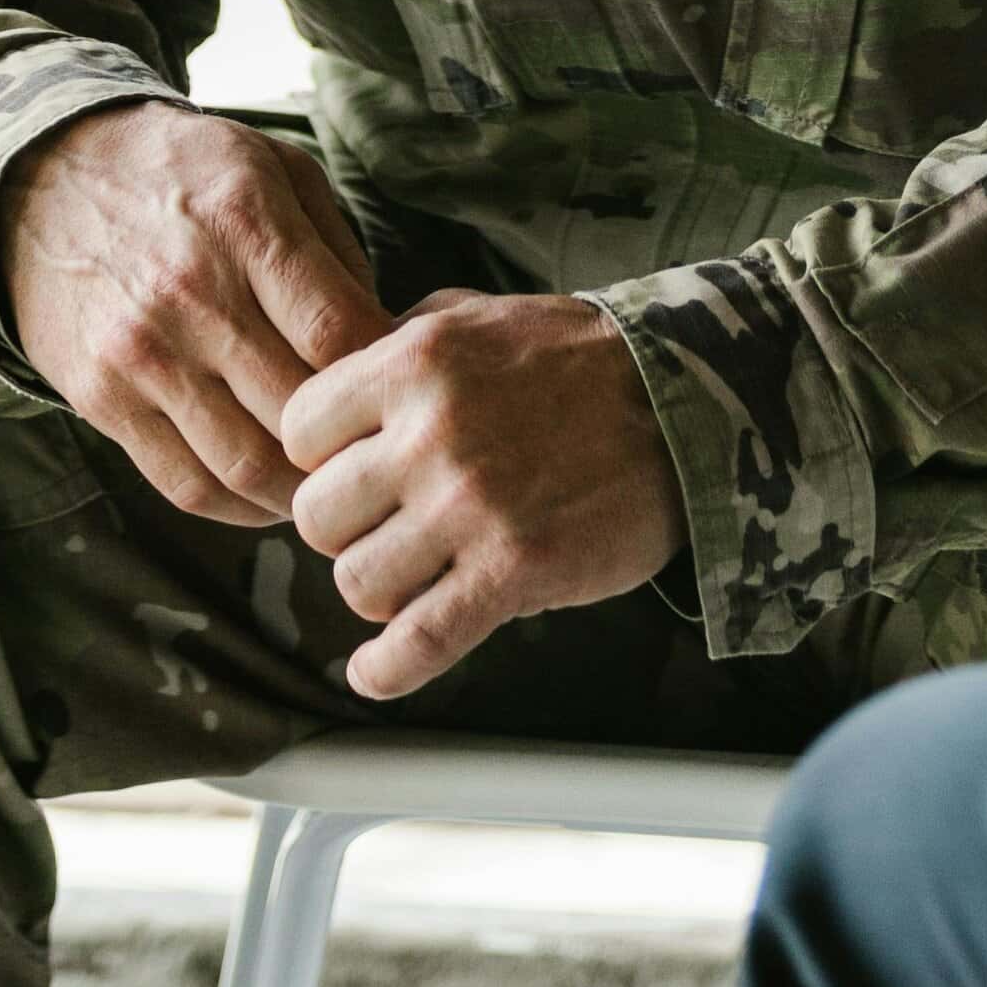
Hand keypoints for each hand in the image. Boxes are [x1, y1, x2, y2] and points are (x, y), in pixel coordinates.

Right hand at [4, 103, 391, 524]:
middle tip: (379, 449)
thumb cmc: (182, 172)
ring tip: (334, 485)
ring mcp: (141, 354)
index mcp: (246, 225)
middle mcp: (191, 295)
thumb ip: (335, 251)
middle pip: (298, 409)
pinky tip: (270, 496)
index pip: (338, 332)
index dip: (384, 374)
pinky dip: (239, 509)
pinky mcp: (100, 398)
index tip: (402, 385)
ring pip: (245, 464)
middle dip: (352, 440)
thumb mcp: (273, 166)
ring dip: (302, 492)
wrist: (43, 179)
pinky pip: (184, 483)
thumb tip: (384, 342)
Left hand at [281, 289, 684, 700]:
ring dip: (380, 588)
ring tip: (414, 576)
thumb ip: (399, 341)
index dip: (321, 458)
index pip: (300, 432)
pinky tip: (376, 670)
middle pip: (316, 515)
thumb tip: (338, 392)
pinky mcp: (514, 571)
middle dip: (345, 528)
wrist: (686, 402)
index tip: (352, 471)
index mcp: (415, 362)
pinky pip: (419, 641)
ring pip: (358, 582)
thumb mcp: (480, 315)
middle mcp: (433, 434)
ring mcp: (472, 507)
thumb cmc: (581, 361)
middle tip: (387, 526)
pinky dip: (387, 668)